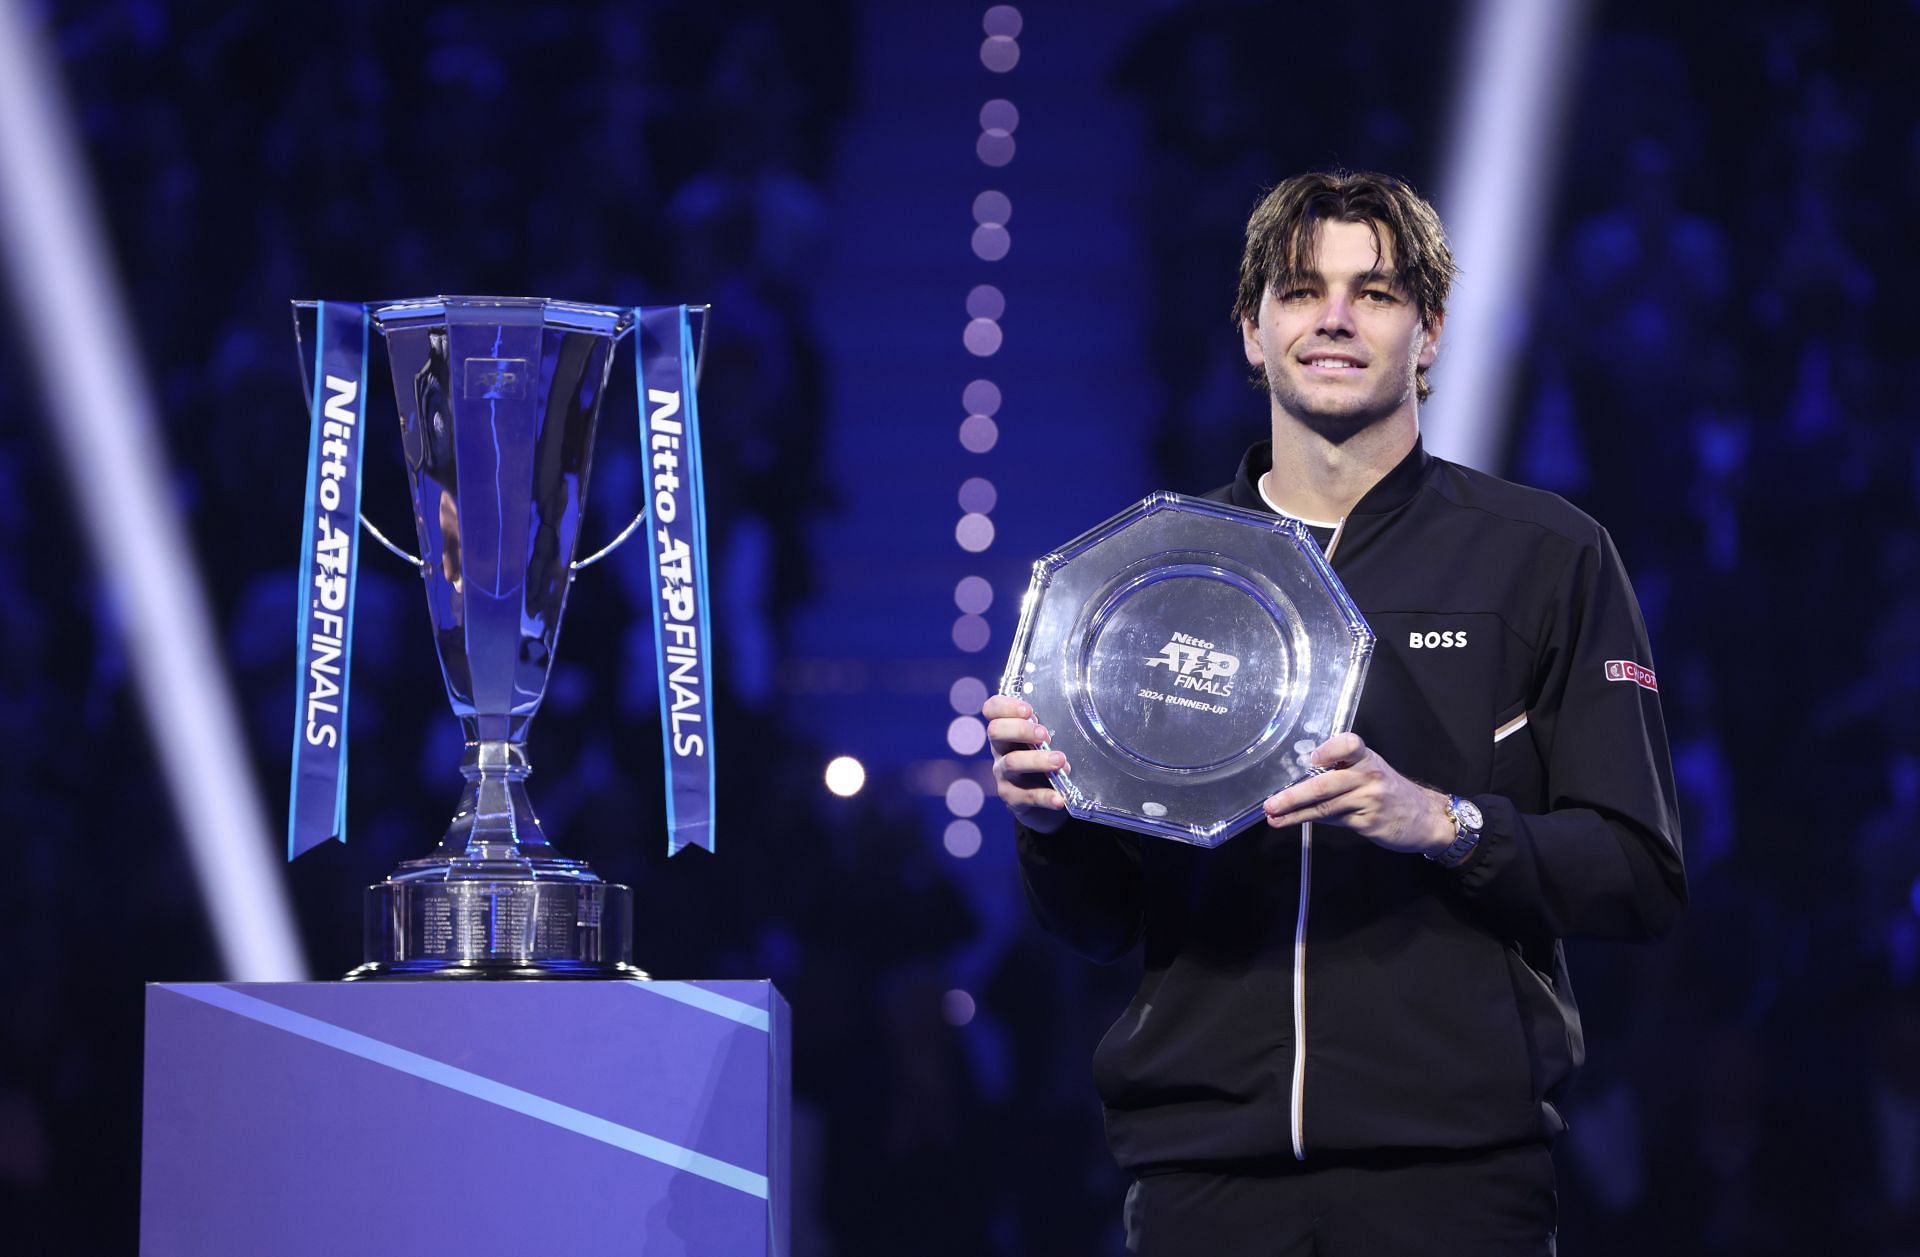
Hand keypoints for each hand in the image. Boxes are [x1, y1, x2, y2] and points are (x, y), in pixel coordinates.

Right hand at [984, 693, 1070, 832]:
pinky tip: (1059, 799)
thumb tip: (1076, 719)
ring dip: (1037, 760)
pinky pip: (1028, 796)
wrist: (1042, 806)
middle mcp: (1000, 750)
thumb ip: (1049, 731)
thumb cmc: (1045, 765)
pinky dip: (1045, 797)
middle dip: (1020, 729)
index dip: (1005, 706)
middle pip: (995, 731)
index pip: (992, 710)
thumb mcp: (1045, 744)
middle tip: (1045, 735)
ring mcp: (1003, 775)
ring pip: (1012, 762)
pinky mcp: (1013, 798)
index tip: (1028, 710)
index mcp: (1007, 731)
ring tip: (1060, 760)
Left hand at [1261, 732, 1453, 854]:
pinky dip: (1313, 820)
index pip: (1348, 745)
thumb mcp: (1370, 771)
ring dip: (1295, 814)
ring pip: (1325, 807)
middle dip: (1293, 796)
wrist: (1424, 817)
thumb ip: (1340, 770)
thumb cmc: (1389, 791)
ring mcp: (1370, 801)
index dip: (1329, 751)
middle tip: (1271, 803)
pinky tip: (1296, 821)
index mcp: (1367, 757)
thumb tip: (1300, 778)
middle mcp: (1369, 776)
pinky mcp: (1369, 823)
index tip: (1311, 760)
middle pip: (1325, 785)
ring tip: (1274, 818)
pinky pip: (1335, 820)